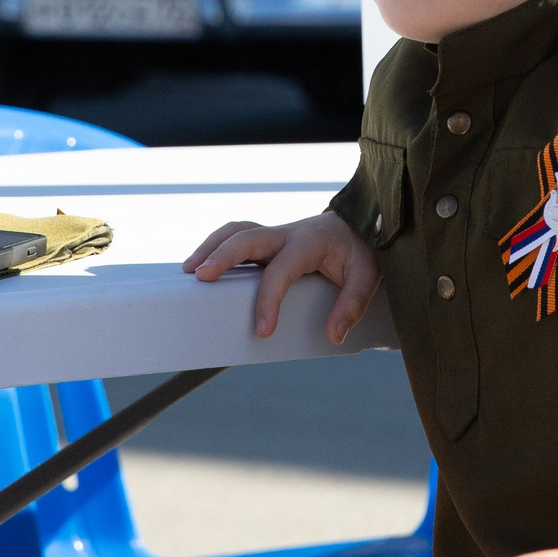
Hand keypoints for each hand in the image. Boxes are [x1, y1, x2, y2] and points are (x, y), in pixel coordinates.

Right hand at [184, 212, 379, 341]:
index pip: (281, 270)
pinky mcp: (270, 238)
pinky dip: (218, 245)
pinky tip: (204, 264)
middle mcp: (287, 234)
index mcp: (309, 243)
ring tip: (189, 271)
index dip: (269, 300)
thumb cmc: (363, 250)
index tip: (262, 330)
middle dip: (222, 256)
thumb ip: (352, 304)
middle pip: (247, 238)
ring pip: (236, 231)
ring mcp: (276, 233)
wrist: (364, 222)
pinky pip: (238, 235)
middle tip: (200, 278)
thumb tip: (334, 334)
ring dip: (211, 246)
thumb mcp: (368, 276)